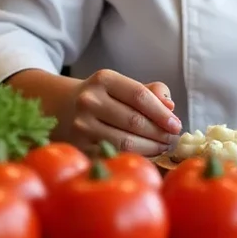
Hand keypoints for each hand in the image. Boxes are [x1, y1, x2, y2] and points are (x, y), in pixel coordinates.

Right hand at [57, 69, 181, 156]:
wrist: (59, 106)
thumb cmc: (102, 96)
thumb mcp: (122, 85)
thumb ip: (150, 91)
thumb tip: (170, 106)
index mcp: (104, 80)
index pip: (140, 96)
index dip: (162, 113)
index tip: (177, 125)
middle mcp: (89, 100)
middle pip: (134, 121)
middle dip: (159, 133)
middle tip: (173, 139)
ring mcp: (81, 125)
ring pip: (124, 142)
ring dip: (150, 148)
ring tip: (163, 147)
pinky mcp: (78, 146)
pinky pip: (113, 155)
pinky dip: (134, 157)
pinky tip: (146, 155)